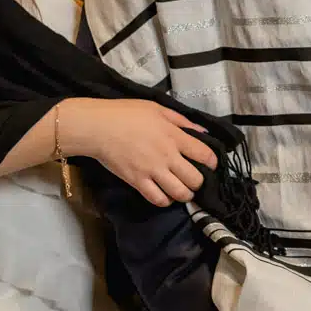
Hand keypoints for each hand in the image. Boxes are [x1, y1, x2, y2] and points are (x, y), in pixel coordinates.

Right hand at [62, 98, 217, 206]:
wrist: (97, 127)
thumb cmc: (126, 113)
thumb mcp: (158, 109)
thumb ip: (182, 121)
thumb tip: (202, 132)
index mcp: (175, 136)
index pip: (205, 155)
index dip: (213, 163)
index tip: (210, 165)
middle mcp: (168, 156)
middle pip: (195, 179)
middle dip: (199, 182)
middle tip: (194, 180)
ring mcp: (152, 171)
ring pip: (180, 193)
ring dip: (185, 195)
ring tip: (182, 191)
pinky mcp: (137, 181)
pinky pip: (158, 199)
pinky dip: (165, 201)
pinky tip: (165, 195)